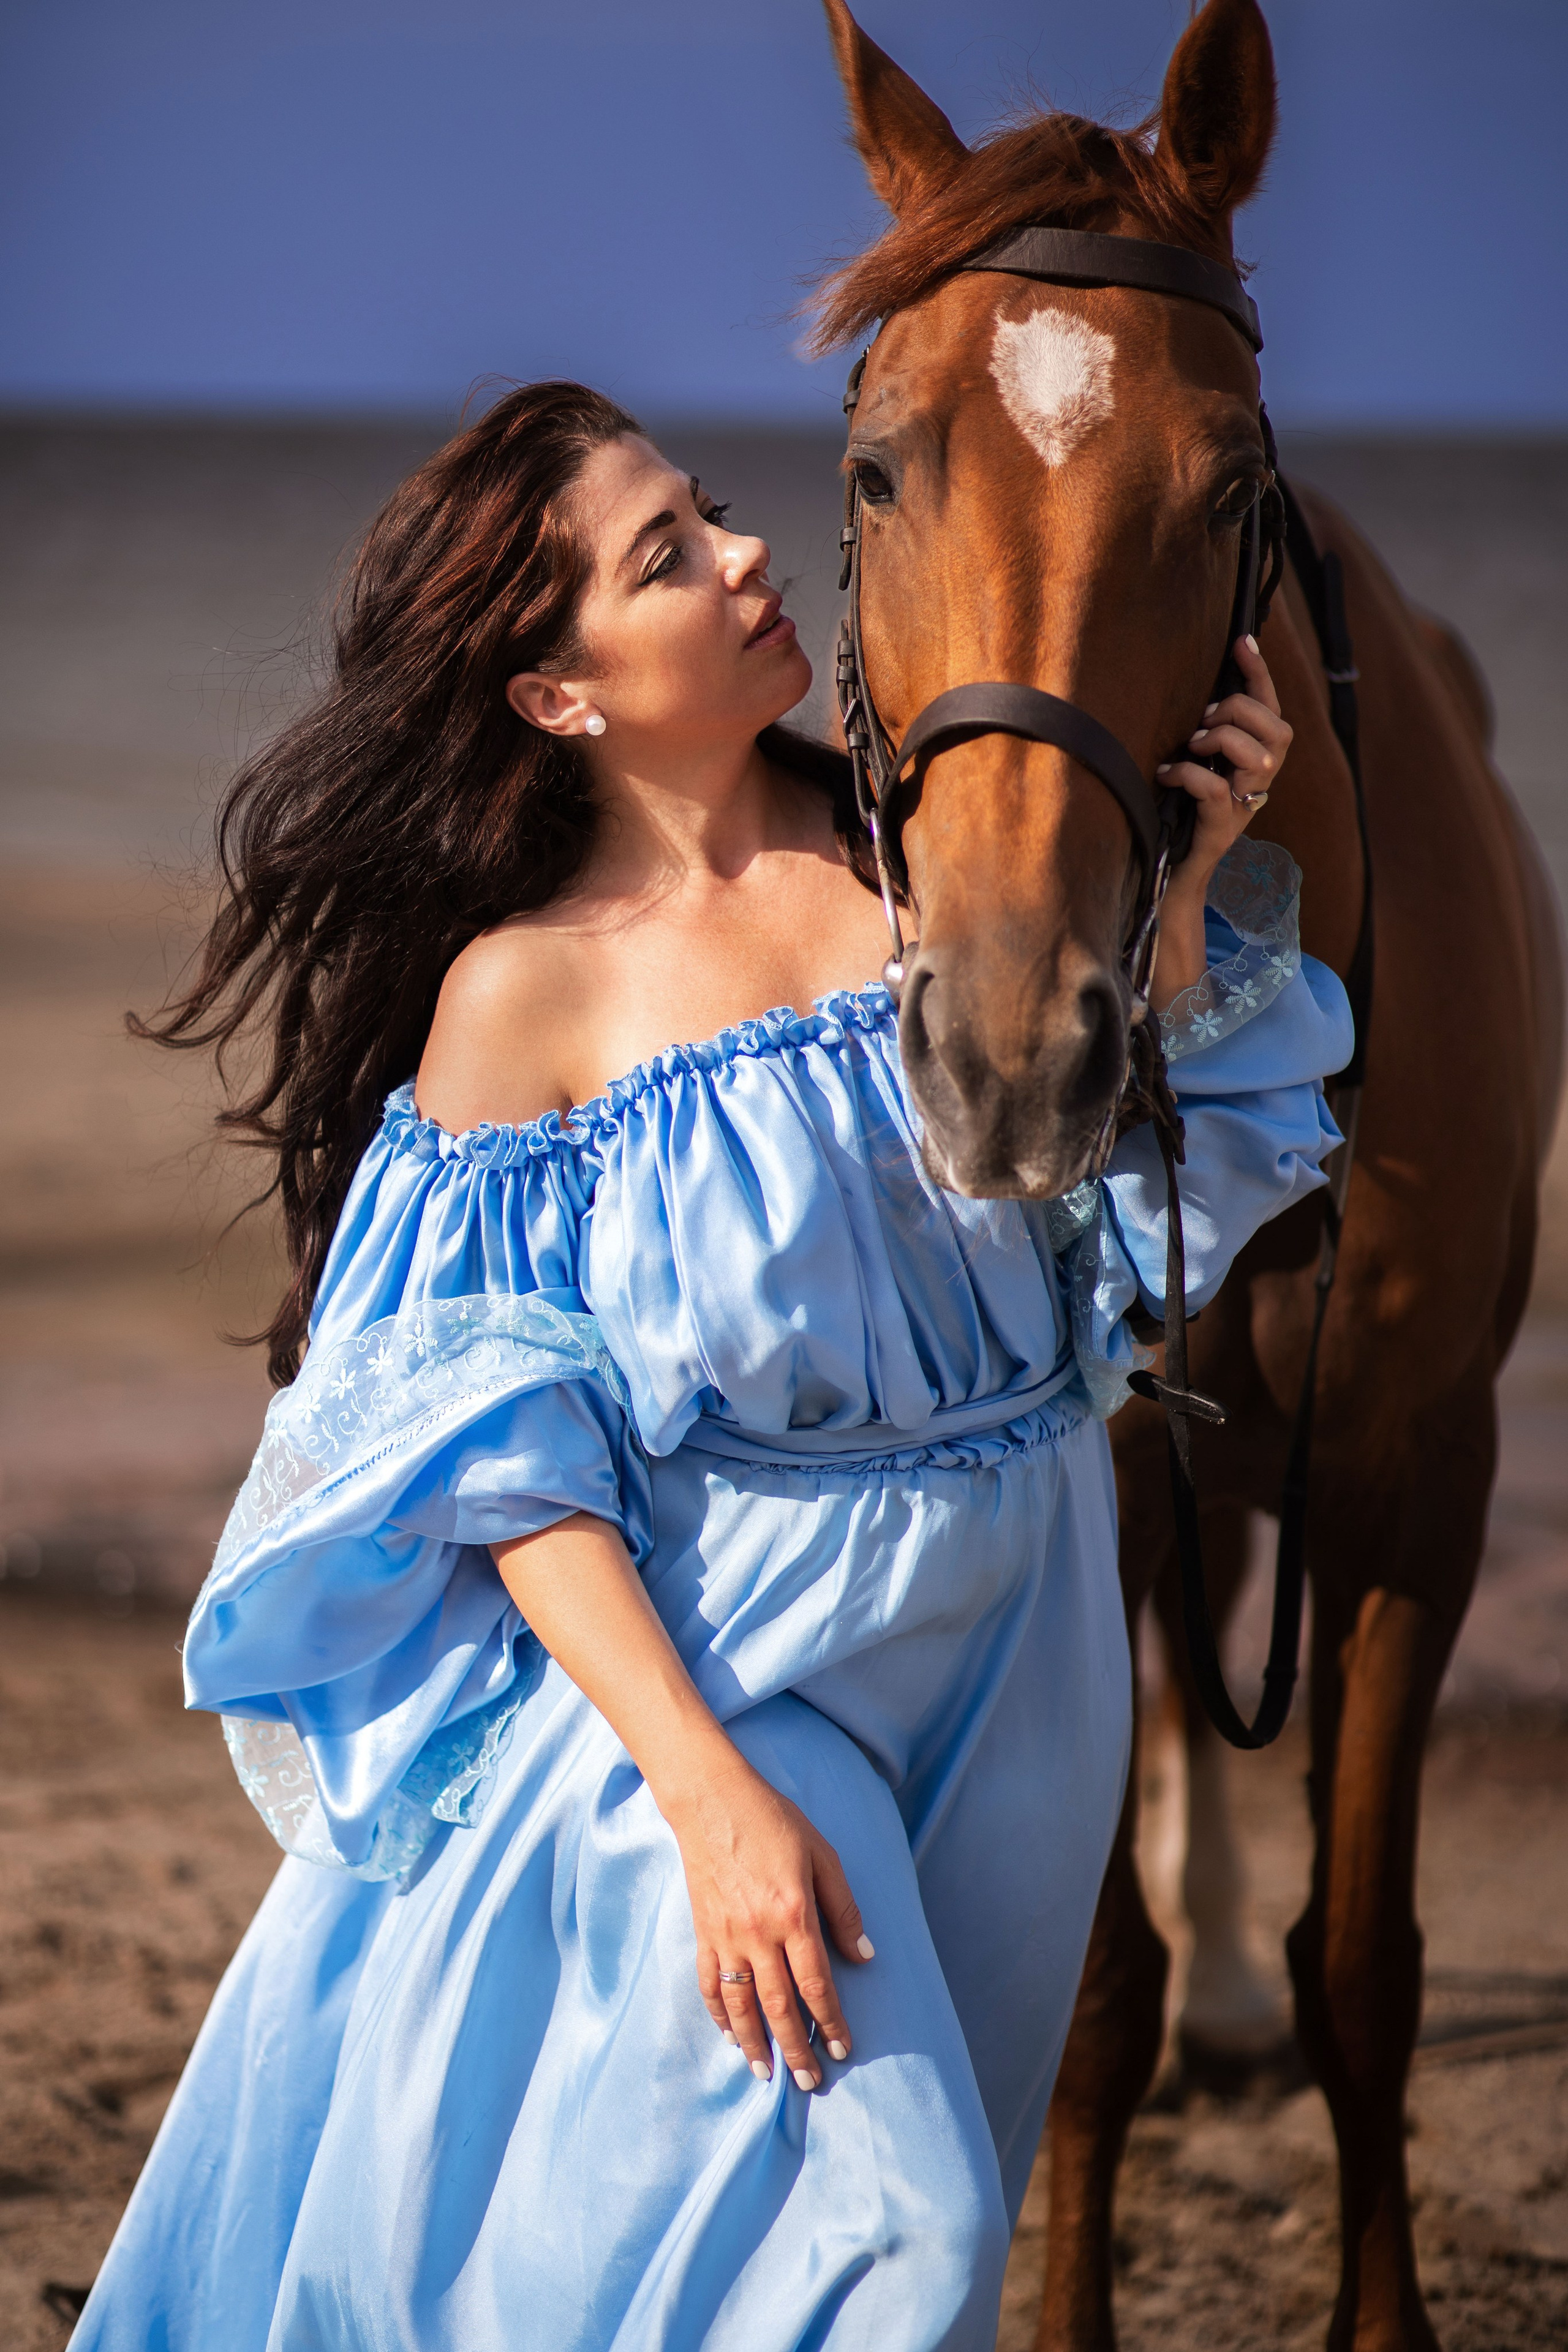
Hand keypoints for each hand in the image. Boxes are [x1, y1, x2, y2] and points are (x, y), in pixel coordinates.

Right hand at [661, 1746, 872, 2090]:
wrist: (712, 1800)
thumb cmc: (773, 1821)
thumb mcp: (822, 1855)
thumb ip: (844, 1909)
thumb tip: (865, 1957)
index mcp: (793, 1913)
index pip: (816, 1983)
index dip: (830, 2022)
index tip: (841, 2049)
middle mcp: (758, 1933)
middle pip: (779, 2006)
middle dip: (796, 2048)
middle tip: (809, 2081)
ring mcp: (725, 1936)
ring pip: (740, 2005)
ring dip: (755, 2044)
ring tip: (768, 2072)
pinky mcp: (703, 1932)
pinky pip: (709, 1984)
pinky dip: (719, 2014)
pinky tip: (730, 2035)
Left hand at [1149, 635, 1291, 1014]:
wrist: (1168, 877)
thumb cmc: (1175, 814)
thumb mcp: (1193, 763)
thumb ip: (1202, 732)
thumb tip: (1192, 688)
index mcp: (1255, 761)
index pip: (1272, 708)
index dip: (1260, 672)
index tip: (1241, 639)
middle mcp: (1259, 784)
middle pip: (1278, 729)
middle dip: (1238, 712)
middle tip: (1200, 722)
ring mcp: (1244, 808)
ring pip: (1259, 757)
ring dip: (1223, 739)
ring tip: (1191, 745)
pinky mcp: (1220, 830)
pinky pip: (1215, 791)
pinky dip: (1188, 775)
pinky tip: (1166, 774)